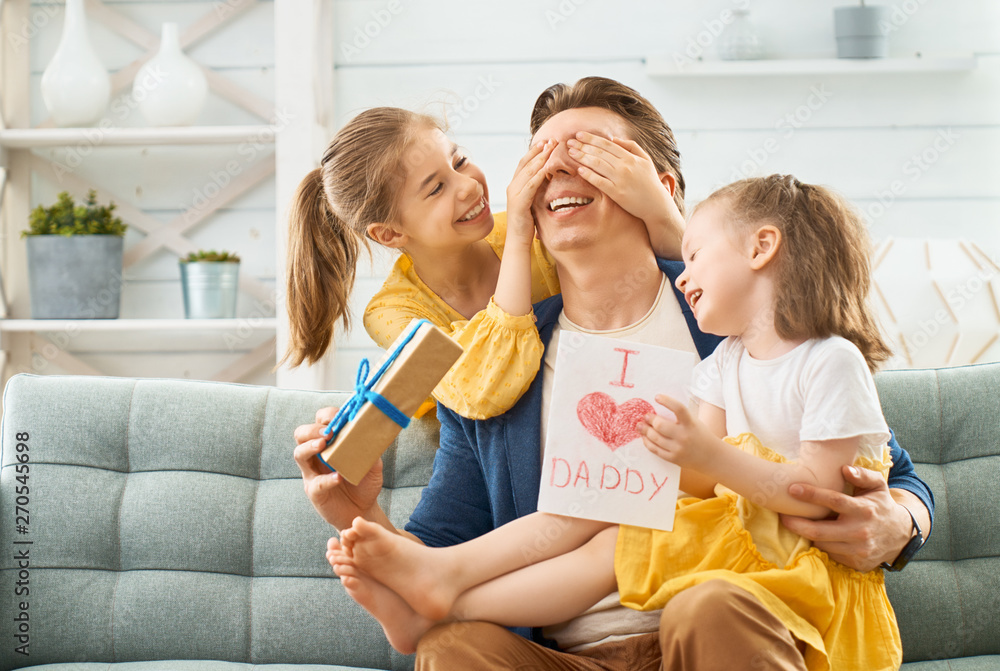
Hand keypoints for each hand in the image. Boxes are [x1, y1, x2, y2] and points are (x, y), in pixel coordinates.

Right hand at [293, 406, 384, 530]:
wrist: (363, 510)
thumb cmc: (364, 483)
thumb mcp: (373, 464)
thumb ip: (372, 450)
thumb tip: (376, 433)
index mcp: (329, 443)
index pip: (319, 421)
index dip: (326, 416)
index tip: (338, 417)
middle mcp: (317, 455)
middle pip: (301, 434)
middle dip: (312, 429)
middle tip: (327, 432)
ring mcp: (313, 473)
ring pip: (299, 454)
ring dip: (309, 447)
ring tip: (323, 445)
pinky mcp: (314, 492)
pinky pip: (315, 483)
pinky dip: (326, 479)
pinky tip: (338, 477)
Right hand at [505, 140, 556, 244]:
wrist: (518, 241)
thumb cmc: (527, 223)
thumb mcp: (533, 201)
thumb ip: (537, 189)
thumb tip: (548, 178)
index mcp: (515, 185)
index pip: (525, 163)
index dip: (536, 151)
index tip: (548, 141)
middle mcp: (512, 186)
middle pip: (526, 163)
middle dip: (539, 150)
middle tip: (552, 139)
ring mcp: (514, 194)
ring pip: (528, 171)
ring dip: (540, 158)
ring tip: (551, 148)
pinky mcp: (519, 203)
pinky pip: (530, 186)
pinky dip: (538, 175)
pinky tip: (546, 168)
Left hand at [567, 132, 677, 225]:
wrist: (656, 204)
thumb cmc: (649, 181)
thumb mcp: (645, 159)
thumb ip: (631, 146)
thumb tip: (613, 138)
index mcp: (630, 157)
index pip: (607, 144)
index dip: (592, 139)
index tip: (579, 134)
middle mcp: (624, 166)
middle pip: (599, 152)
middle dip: (583, 146)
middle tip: (569, 142)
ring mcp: (620, 179)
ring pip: (597, 164)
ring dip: (582, 157)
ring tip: (571, 152)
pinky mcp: (616, 193)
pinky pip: (599, 182)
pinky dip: (589, 175)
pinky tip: (579, 169)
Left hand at [638, 394, 720, 469]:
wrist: (711, 456)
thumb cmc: (699, 434)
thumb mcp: (693, 422)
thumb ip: (679, 417)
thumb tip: (656, 409)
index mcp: (690, 423)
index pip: (678, 408)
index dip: (667, 401)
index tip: (657, 397)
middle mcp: (684, 436)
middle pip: (660, 425)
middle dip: (650, 419)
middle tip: (646, 416)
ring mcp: (678, 448)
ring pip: (655, 438)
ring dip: (645, 430)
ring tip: (640, 425)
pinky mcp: (673, 458)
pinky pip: (655, 449)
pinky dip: (647, 442)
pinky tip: (645, 437)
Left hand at [780, 464, 913, 571]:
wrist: (901, 535)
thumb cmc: (881, 505)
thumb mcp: (878, 486)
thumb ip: (863, 475)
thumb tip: (844, 468)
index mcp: (863, 510)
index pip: (833, 501)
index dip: (811, 494)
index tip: (792, 488)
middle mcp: (860, 532)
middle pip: (819, 531)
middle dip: (796, 524)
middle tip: (782, 517)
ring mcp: (858, 550)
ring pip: (822, 544)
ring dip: (809, 535)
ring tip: (800, 525)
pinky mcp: (857, 563)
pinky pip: (831, 555)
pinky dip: (823, 545)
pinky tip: (820, 537)